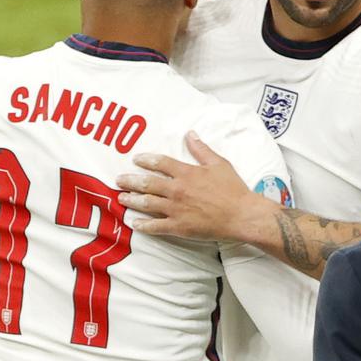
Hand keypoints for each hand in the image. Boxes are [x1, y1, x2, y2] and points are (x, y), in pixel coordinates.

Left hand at [116, 131, 280, 241]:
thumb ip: (201, 149)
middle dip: (130, 181)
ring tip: (121, 198)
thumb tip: (190, 134)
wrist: (242, 215)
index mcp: (187, 173)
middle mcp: (177, 190)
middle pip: (147, 183)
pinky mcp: (179, 227)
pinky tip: (134, 223)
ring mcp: (176, 209)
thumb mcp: (219, 163)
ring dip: (132, 200)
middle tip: (119, 179)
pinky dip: (143, 225)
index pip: (160, 163)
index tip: (136, 159)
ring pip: (147, 203)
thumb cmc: (233, 189)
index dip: (146, 160)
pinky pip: (156, 226)